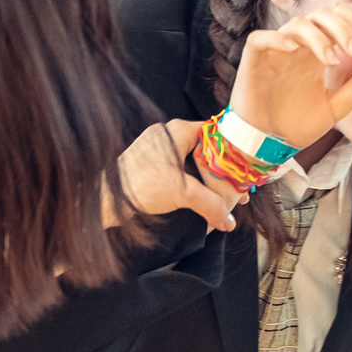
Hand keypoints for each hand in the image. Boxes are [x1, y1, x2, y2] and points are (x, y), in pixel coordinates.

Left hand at [113, 119, 244, 231]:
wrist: (106, 198)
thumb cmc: (140, 186)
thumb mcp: (184, 194)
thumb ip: (212, 205)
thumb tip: (228, 220)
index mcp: (178, 131)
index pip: (216, 133)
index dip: (233, 151)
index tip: (245, 169)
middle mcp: (169, 135)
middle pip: (207, 150)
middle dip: (223, 173)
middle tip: (238, 192)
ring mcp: (160, 149)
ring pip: (194, 162)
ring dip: (209, 180)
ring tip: (223, 200)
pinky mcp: (152, 164)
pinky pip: (181, 170)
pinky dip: (193, 183)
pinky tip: (202, 199)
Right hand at [231, 9, 351, 151]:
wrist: (268, 144)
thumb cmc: (296, 124)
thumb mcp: (334, 107)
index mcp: (315, 52)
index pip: (335, 20)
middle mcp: (296, 47)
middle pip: (319, 16)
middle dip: (341, 28)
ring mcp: (274, 52)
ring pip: (296, 24)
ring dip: (318, 36)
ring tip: (332, 60)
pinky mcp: (253, 61)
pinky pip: (260, 39)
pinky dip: (276, 38)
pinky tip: (293, 48)